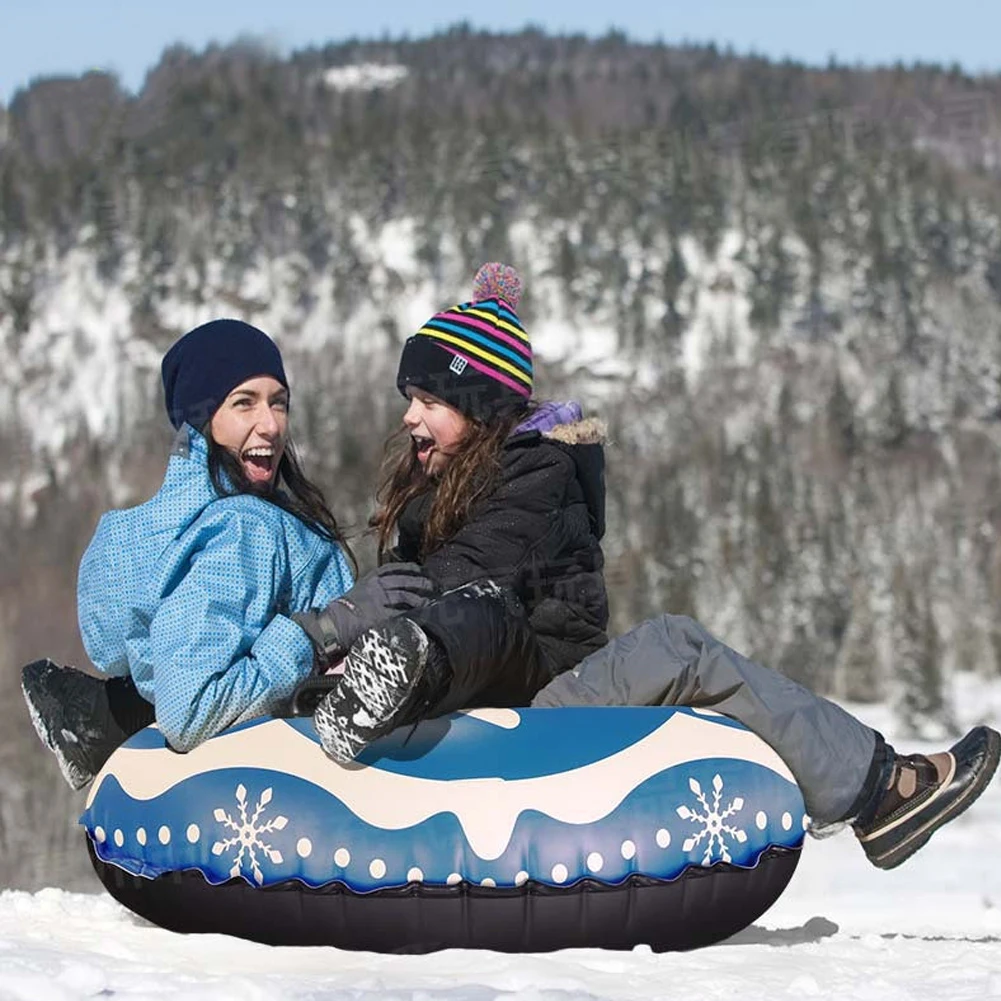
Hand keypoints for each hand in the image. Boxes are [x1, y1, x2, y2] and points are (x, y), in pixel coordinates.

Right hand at [292, 563, 436, 665]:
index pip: (394, 568)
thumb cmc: (345, 608)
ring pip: (405, 595)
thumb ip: (374, 587)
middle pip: (404, 580)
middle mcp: (377, 586)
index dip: (410, 567)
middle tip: (432, 585)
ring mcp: (379, 600)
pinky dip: (412, 614)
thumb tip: (391, 589)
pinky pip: (401, 613)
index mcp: (371, 577)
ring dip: (420, 599)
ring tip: (430, 602)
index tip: (420, 569)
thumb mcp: (359, 590)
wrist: (333, 622)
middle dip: (421, 582)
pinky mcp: (381, 615)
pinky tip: (420, 615)